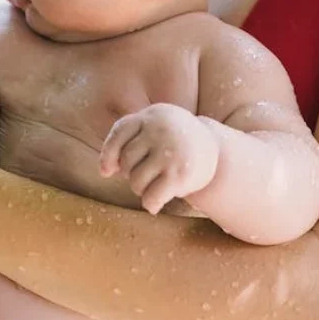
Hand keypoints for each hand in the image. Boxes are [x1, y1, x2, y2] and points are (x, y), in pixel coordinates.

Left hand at [100, 103, 218, 214]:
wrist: (213, 149)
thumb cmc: (172, 141)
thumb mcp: (153, 128)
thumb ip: (126, 140)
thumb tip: (104, 170)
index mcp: (153, 115)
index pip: (120, 132)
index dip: (109, 154)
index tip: (108, 171)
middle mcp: (161, 130)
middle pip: (126, 161)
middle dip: (131, 173)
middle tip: (147, 173)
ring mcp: (170, 152)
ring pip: (136, 181)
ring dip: (141, 189)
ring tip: (154, 184)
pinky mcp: (180, 174)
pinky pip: (151, 197)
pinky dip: (150, 204)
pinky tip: (156, 203)